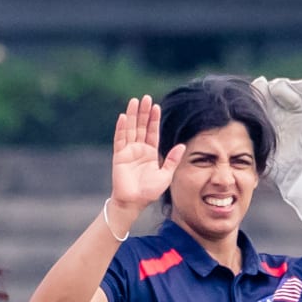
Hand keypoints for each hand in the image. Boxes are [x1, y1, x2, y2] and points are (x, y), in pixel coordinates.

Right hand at [111, 95, 184, 212]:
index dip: (154, 119)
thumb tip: (182, 145)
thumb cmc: (149, 192)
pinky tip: (124, 117)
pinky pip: (120, 139)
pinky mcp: (119, 156)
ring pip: (130, 129)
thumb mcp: (166, 175)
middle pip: (141, 126)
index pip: (152, 132)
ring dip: (132, 115)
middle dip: (143, 112)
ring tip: (134, 101)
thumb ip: (172, 160)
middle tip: (145, 98)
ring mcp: (128, 151)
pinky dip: (121, 128)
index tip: (156, 106)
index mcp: (150, 153)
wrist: (134, 203)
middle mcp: (139, 149)